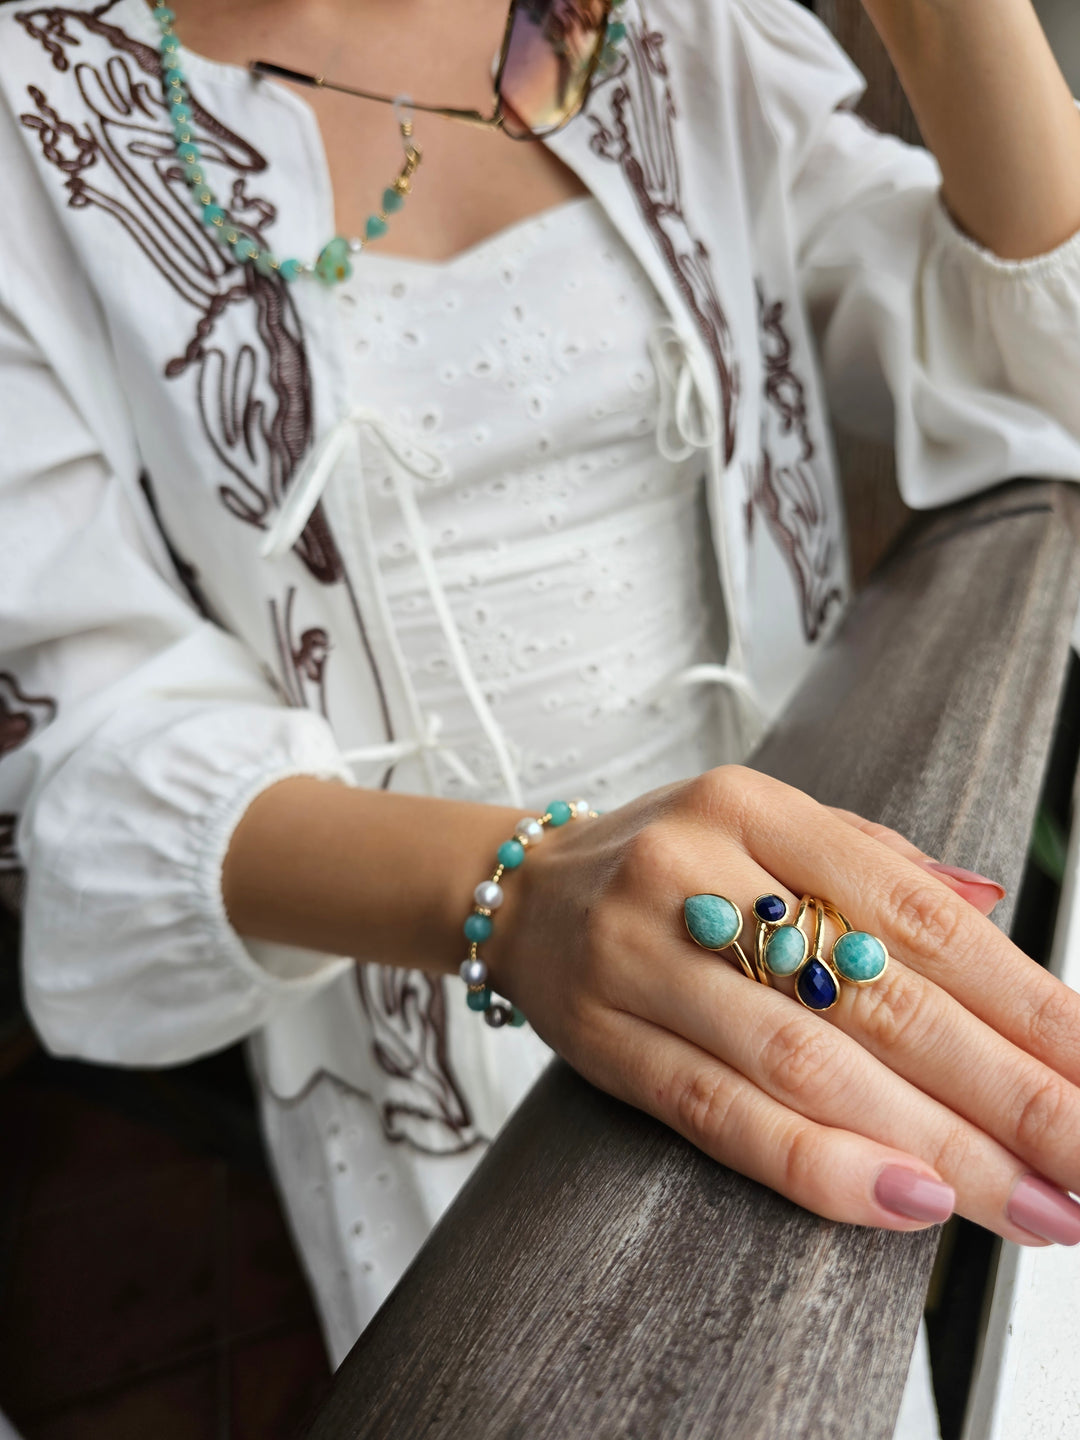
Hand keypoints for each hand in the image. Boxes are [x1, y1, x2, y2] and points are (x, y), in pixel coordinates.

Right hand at [490, 766, 1079, 1243]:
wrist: (513, 891)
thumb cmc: (664, 862)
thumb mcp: (764, 823)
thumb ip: (878, 864)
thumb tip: (996, 903)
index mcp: (758, 809)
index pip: (916, 912)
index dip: (1024, 999)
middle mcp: (700, 874)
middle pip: (878, 997)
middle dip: (1010, 1092)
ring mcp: (646, 958)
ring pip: (809, 1066)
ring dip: (938, 1146)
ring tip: (1036, 1204)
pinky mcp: (606, 1039)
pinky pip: (719, 1113)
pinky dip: (818, 1165)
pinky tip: (905, 1200)